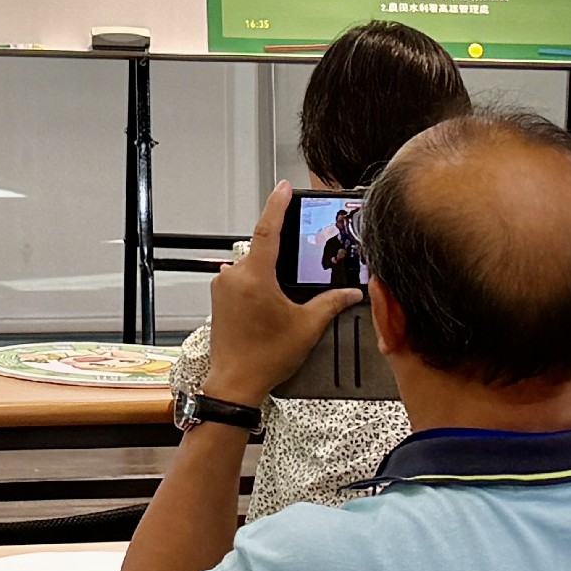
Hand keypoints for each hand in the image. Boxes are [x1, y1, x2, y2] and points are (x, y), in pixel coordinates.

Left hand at [205, 181, 365, 405]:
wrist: (236, 381)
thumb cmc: (266, 356)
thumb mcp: (307, 327)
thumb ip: (330, 304)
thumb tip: (352, 293)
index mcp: (255, 276)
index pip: (266, 230)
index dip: (277, 206)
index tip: (284, 189)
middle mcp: (234, 275)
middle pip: (261, 249)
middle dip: (281, 251)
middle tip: (302, 253)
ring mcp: (223, 286)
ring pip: (251, 266)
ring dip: (269, 272)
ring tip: (288, 292)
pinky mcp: (219, 298)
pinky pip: (241, 279)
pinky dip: (258, 283)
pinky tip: (272, 301)